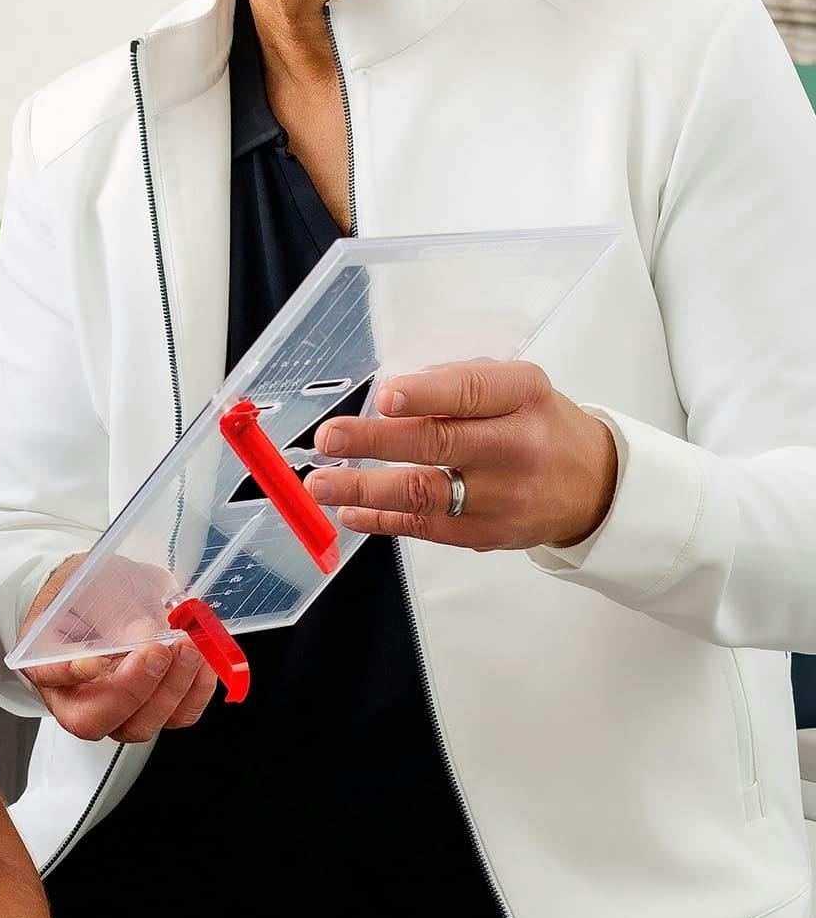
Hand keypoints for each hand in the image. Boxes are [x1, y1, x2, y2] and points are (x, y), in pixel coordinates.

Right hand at [15, 552, 216, 742]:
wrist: (112, 591)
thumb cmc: (92, 588)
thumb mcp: (95, 581)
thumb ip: (114, 609)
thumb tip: (144, 636)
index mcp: (44, 658)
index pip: (47, 676)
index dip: (69, 674)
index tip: (93, 661)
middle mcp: (75, 694)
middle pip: (94, 718)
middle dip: (132, 689)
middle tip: (157, 652)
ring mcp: (116, 708)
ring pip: (139, 725)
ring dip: (171, 690)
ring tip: (187, 649)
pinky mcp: (153, 708)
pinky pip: (177, 716)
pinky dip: (195, 691)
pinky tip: (201, 662)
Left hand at [303, 359, 618, 551]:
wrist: (594, 485)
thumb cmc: (538, 425)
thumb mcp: (513, 387)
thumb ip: (455, 383)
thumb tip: (391, 395)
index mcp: (522, 395)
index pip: (471, 391)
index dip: (426, 395)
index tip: (385, 397)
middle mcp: (516, 445)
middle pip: (439, 444)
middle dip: (375, 441)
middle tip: (330, 437)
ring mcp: (502, 496)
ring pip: (425, 494)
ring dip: (364, 489)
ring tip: (322, 484)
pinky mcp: (488, 534)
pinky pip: (425, 527)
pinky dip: (381, 519)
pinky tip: (350, 510)